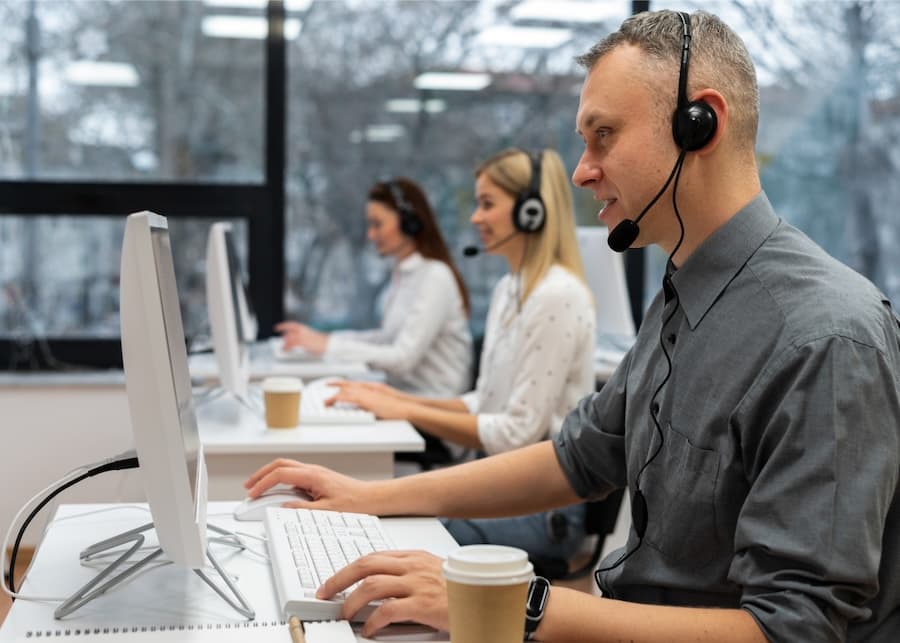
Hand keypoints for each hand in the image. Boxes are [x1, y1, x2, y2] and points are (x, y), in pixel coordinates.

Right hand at [242, 458, 368, 511]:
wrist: (371, 497)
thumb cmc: (355, 502)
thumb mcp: (327, 511)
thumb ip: (303, 509)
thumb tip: (283, 508)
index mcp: (313, 475)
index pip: (280, 474)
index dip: (263, 483)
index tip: (252, 493)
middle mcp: (312, 470)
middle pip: (279, 464)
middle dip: (261, 474)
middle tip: (248, 486)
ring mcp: (315, 473)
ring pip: (286, 467)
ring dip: (270, 475)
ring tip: (258, 488)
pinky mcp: (317, 478)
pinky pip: (293, 474)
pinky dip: (280, 479)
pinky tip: (277, 490)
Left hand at [274, 321, 327, 353]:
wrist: (327, 343)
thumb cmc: (321, 342)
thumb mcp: (311, 337)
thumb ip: (303, 338)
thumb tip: (298, 343)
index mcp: (304, 328)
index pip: (291, 325)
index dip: (283, 325)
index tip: (277, 327)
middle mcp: (302, 330)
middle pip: (288, 331)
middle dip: (284, 337)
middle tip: (281, 342)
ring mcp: (302, 335)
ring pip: (289, 338)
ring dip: (285, 344)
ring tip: (283, 348)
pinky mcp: (302, 341)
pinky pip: (291, 344)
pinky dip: (287, 347)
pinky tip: (286, 350)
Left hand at [317, 551, 448, 636]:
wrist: (484, 599)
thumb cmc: (459, 590)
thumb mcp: (433, 573)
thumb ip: (409, 573)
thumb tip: (380, 585)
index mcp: (413, 557)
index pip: (372, 557)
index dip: (348, 569)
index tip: (333, 581)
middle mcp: (413, 566)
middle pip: (365, 565)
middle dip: (339, 579)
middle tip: (325, 593)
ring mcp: (418, 584)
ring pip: (372, 586)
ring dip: (351, 602)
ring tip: (345, 614)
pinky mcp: (423, 604)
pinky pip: (387, 611)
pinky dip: (372, 621)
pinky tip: (368, 630)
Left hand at [326, 381, 411, 419]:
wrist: (406, 408)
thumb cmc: (398, 408)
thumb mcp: (383, 403)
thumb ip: (372, 403)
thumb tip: (364, 407)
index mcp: (372, 388)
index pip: (354, 383)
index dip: (343, 383)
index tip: (334, 384)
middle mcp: (369, 388)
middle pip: (348, 386)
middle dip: (335, 386)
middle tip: (325, 389)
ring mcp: (368, 394)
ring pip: (346, 392)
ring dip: (335, 397)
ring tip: (326, 402)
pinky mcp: (368, 401)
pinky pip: (350, 399)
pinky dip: (341, 400)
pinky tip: (334, 402)